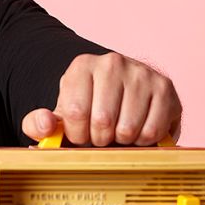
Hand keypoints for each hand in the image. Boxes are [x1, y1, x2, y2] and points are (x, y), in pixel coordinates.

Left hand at [21, 53, 181, 145]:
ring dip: (121, 141)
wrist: (120, 94)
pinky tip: (137, 130)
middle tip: (100, 134)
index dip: (77, 133)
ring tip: (117, 130)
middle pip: (103, 121)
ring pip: (128, 128)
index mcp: (82, 66)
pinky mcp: (165, 87)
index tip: (80, 132)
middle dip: (99, 139)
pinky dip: (143, 140)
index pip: (75, 112)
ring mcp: (142, 72)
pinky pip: (153, 131)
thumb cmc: (87, 107)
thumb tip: (45, 125)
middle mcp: (112, 62)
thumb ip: (39, 124)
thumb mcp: (59, 115)